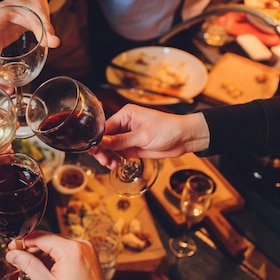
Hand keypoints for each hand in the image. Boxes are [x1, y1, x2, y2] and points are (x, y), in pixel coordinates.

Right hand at [5, 231, 111, 279]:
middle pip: (49, 239)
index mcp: (71, 250)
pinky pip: (67, 250)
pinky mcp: (89, 257)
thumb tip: (13, 254)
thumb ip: (28, 265)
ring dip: (42, 252)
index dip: (23, 241)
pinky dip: (54, 256)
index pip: (41, 237)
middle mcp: (82, 246)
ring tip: (28, 264)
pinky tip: (44, 266)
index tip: (12, 247)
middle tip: (16, 256)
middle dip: (32, 247)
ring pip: (57, 244)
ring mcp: (87, 251)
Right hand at [90, 104, 209, 168]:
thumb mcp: (143, 135)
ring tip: (112, 164)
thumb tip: (102, 143)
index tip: (94, 151)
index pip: (105, 127)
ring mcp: (128, 136)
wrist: (185, 138)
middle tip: (104, 161)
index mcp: (126, 115)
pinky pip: (119, 153)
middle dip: (103, 150)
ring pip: (111, 147)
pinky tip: (116, 164)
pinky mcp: (133, 146)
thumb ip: (121, 140)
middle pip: (106, 138)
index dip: (99, 140)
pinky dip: (115, 159)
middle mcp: (125, 124)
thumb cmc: (168, 129)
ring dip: (108, 156)